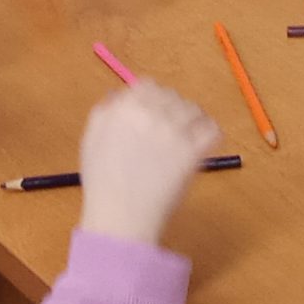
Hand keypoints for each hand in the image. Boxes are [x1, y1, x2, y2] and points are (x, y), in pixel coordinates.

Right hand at [76, 81, 222, 246]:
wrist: (121, 218)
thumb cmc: (103, 184)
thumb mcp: (91, 140)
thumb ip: (105, 112)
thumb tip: (119, 95)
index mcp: (124, 107)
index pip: (148, 85)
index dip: (151, 99)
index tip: (153, 114)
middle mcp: (151, 113)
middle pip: (173, 96)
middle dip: (171, 110)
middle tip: (168, 131)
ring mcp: (174, 131)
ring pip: (194, 110)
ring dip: (191, 121)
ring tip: (185, 139)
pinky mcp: (193, 151)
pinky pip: (212, 130)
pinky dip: (211, 134)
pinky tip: (203, 145)